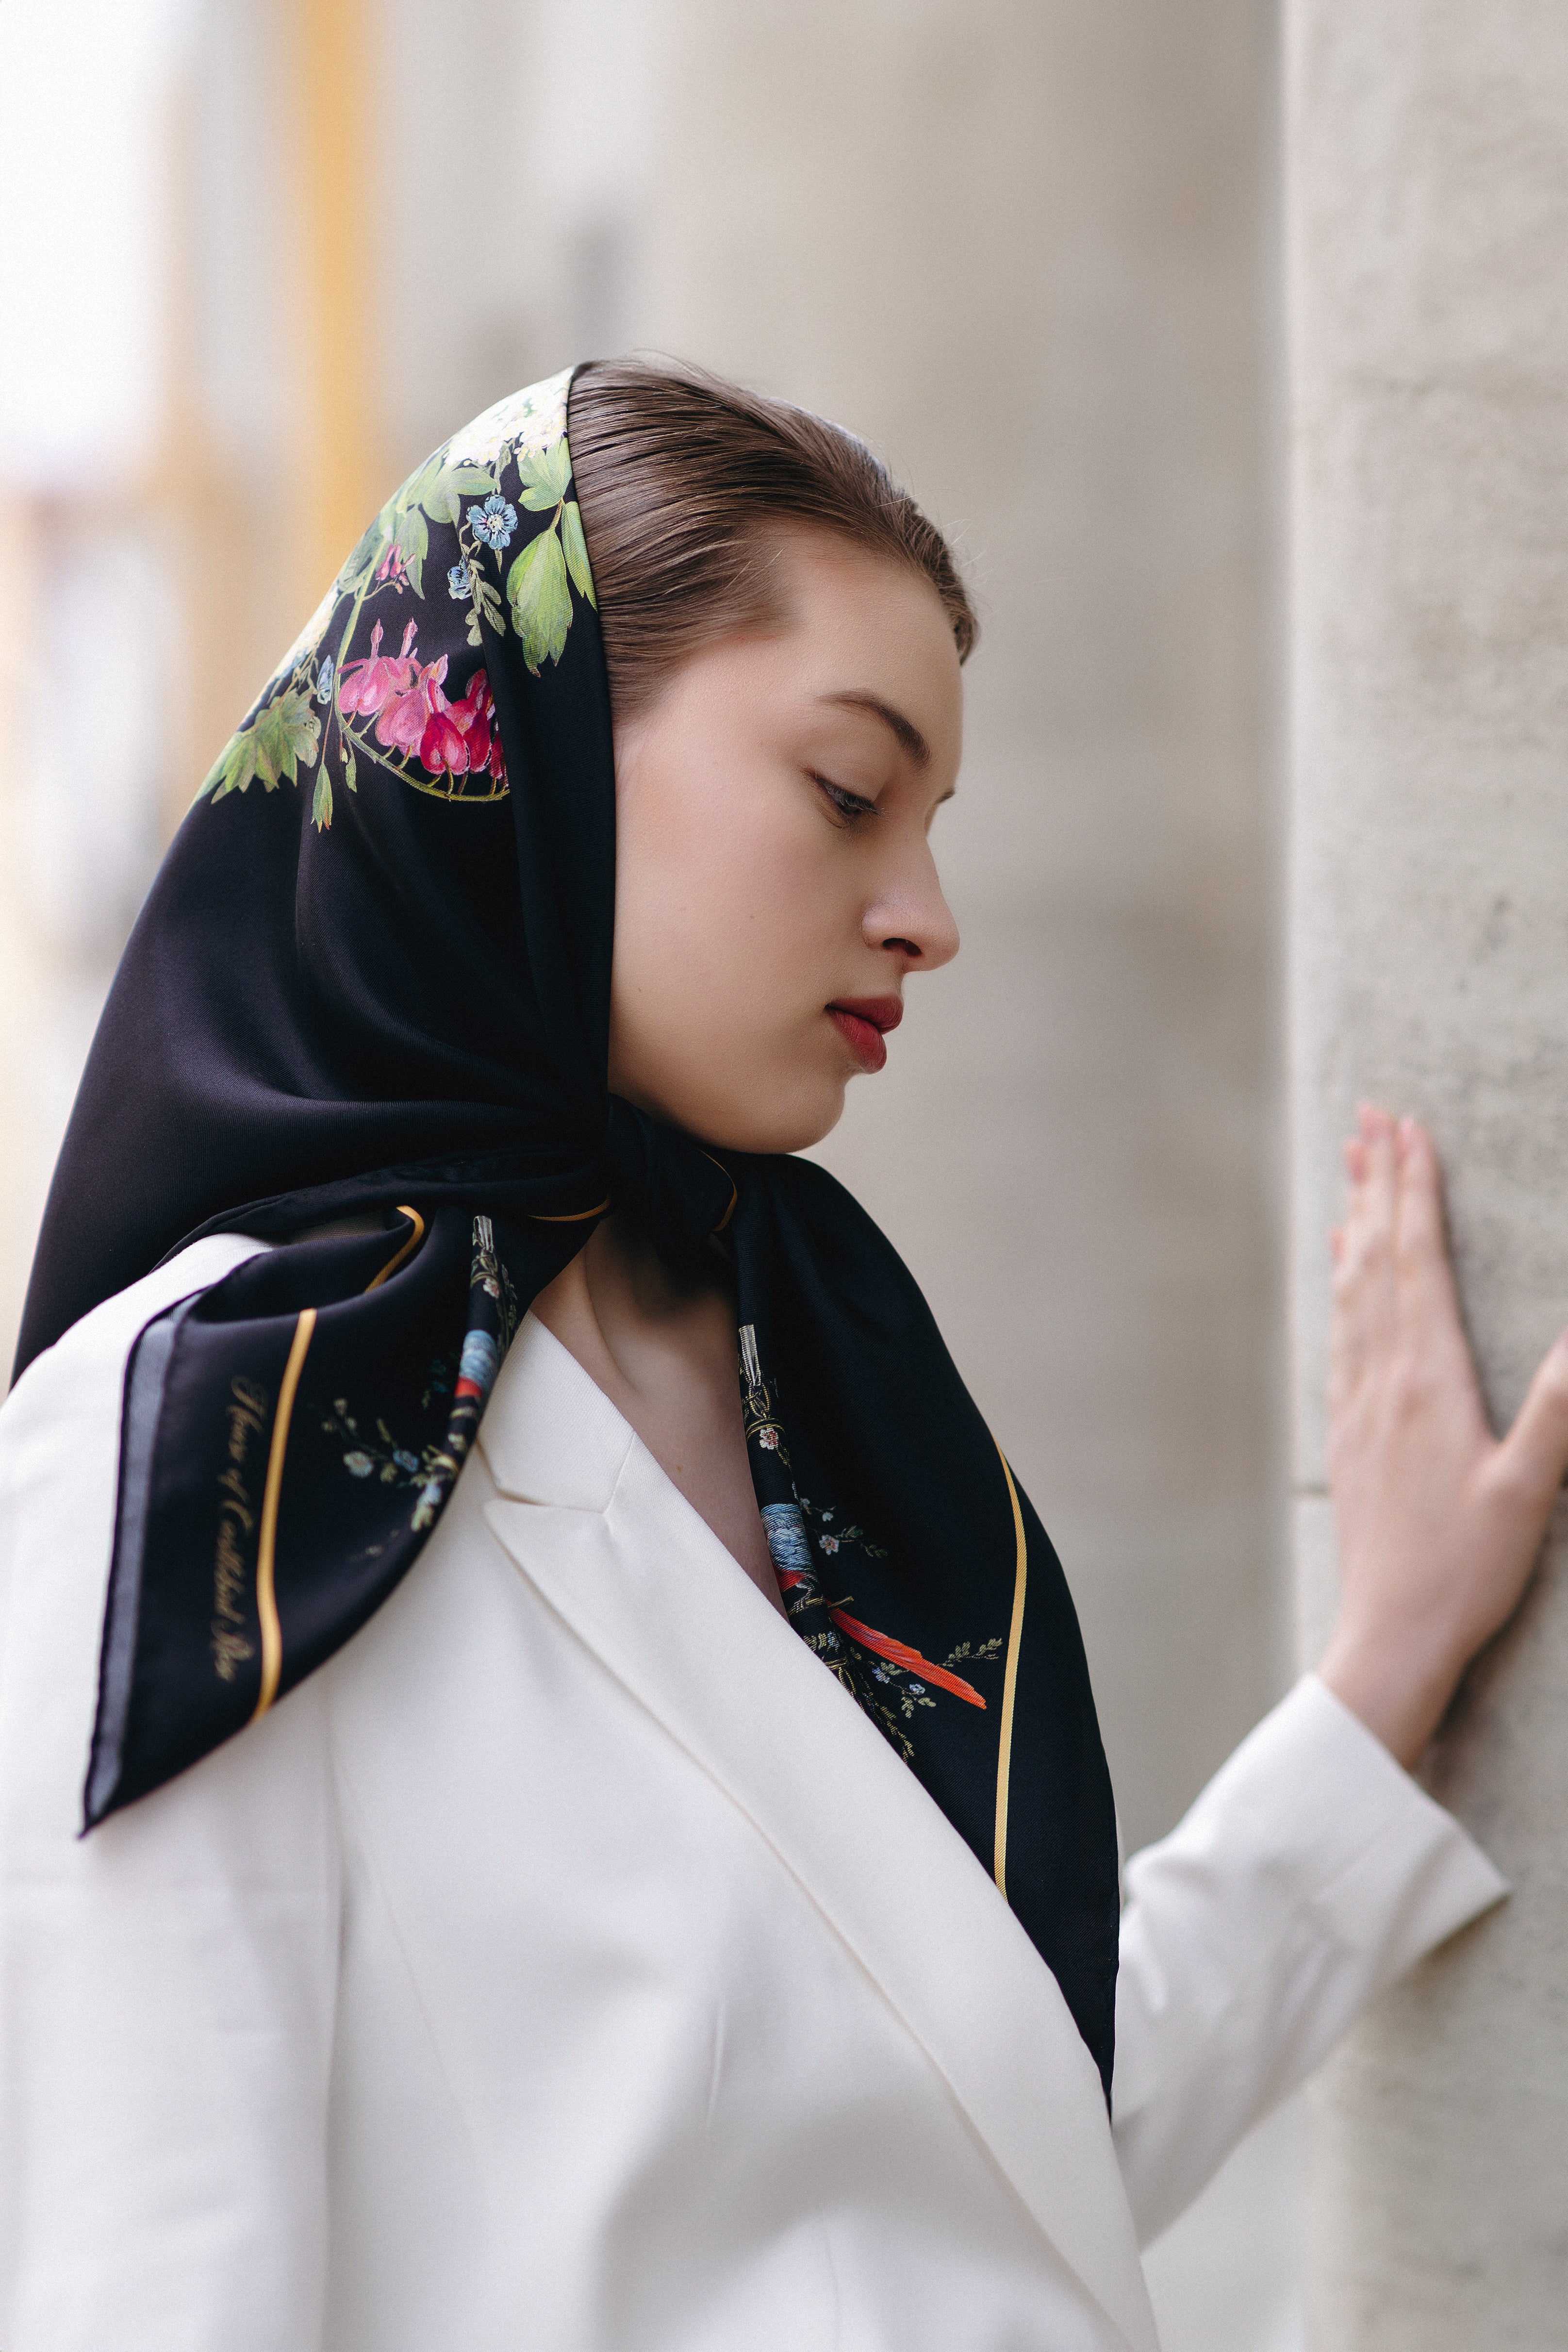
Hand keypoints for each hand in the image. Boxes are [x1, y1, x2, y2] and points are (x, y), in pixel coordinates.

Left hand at [1318, 1103, 1567, 1766]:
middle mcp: (1384, 1377)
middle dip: (1377, 1182)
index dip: (1414, 1191)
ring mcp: (1358, 1401)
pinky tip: (1342, 1264)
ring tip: (1353, 1166)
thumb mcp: (1530, 1487)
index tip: (1409, 1130)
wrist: (1391, 1631)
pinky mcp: (1347, 1430)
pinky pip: (1341, 1331)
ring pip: (1352, 1287)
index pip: (1417, 1261)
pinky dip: (1343, 1282)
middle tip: (1371, 1116)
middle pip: (1377, 1257)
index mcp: (1429, 1379)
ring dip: (1356, 1220)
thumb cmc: (1465, 1567)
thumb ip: (1559, 1407)